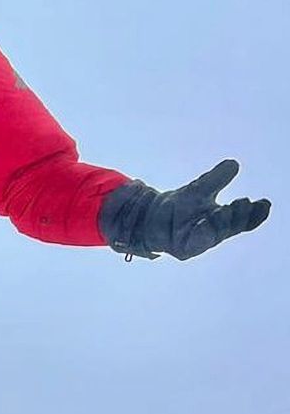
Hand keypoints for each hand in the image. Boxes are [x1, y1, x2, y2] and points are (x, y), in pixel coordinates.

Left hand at [99, 160, 270, 259]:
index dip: (256, 214)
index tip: (265, 203)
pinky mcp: (183, 250)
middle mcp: (213, 234)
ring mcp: (199, 243)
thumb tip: (233, 164)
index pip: (244, 219)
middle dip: (239, 215)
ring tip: (226, 209)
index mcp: (222, 221)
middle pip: (232, 227)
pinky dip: (201, 233)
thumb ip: (215, 179)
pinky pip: (195, 243)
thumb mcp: (199, 189)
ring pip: (215, 235)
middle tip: (244, 202)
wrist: (149, 217)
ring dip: (221, 222)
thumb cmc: (178, 206)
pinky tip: (205, 222)